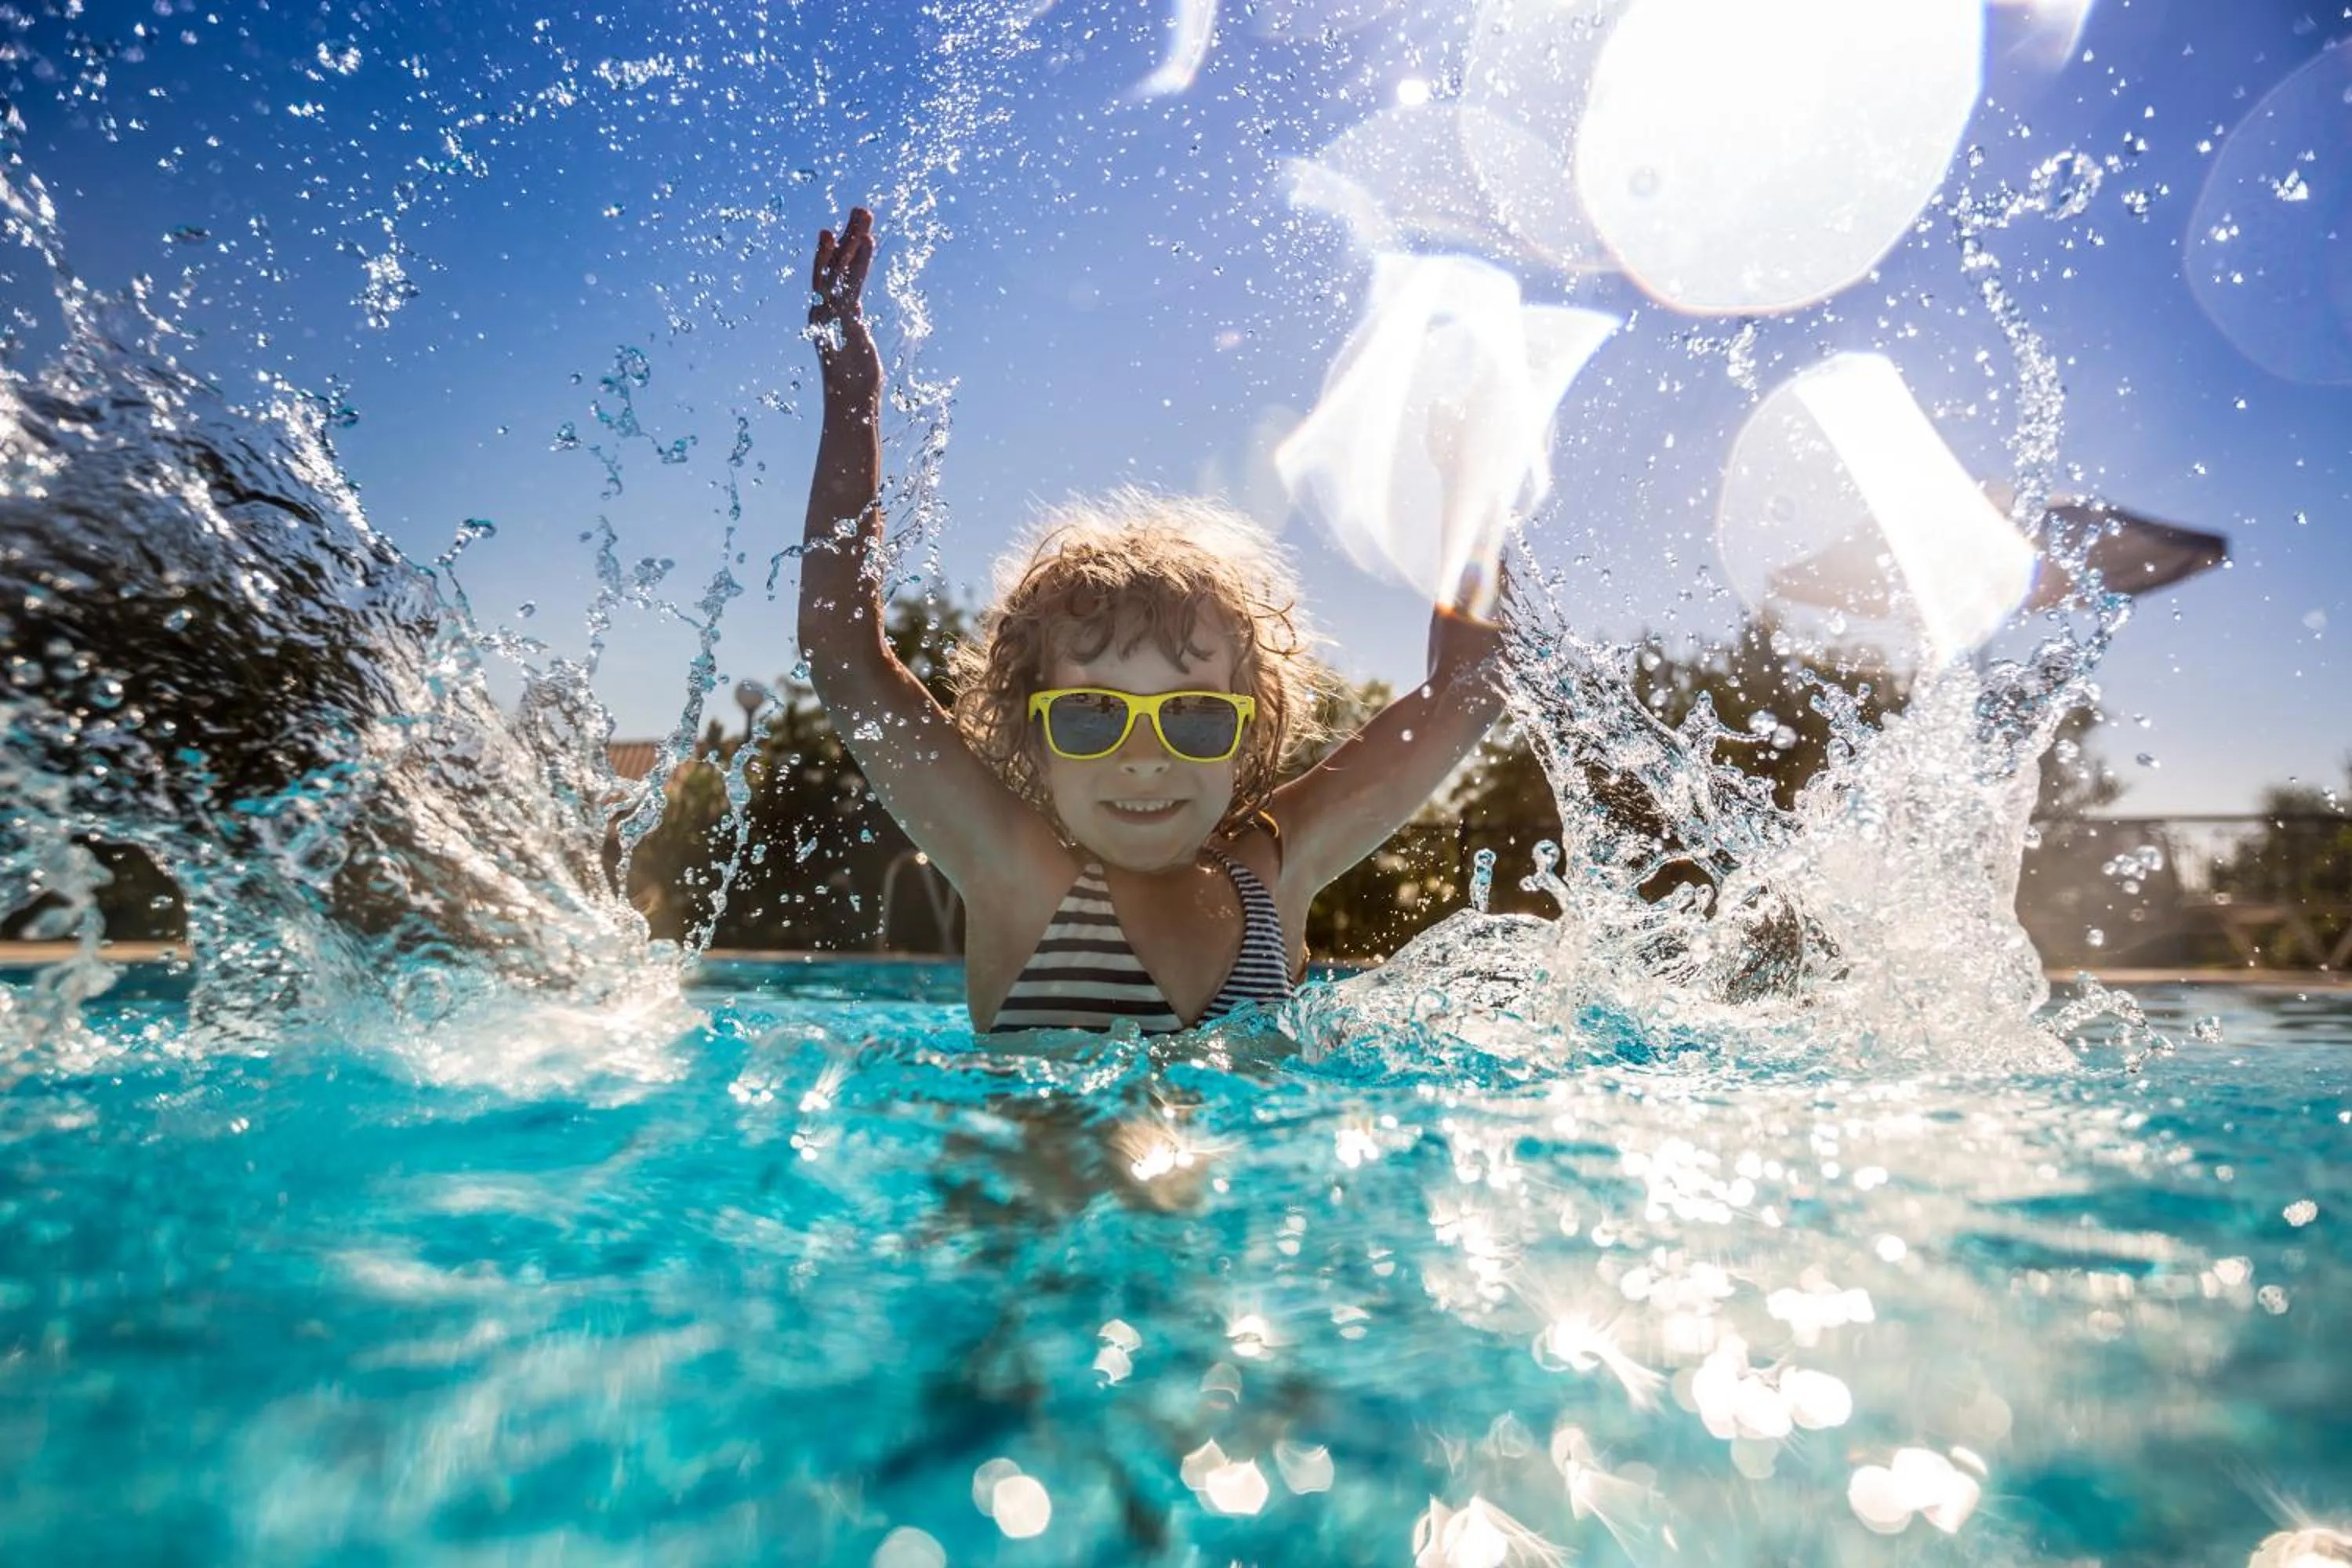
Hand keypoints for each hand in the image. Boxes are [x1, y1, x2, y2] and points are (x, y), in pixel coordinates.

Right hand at [808, 206, 879, 405]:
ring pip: (840, 269)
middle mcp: (822, 310)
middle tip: (859, 209)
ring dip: (853, 240)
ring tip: (863, 216)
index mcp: (823, 314)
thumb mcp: (853, 343)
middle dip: (846, 236)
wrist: (849, 404)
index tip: (834, 230)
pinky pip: (852, 284)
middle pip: (832, 265)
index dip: (830, 252)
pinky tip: (868, 243)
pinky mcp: (845, 320)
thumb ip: (850, 322)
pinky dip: (859, 262)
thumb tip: (853, 310)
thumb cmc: (853, 381)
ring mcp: (831, 314)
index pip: (826, 276)